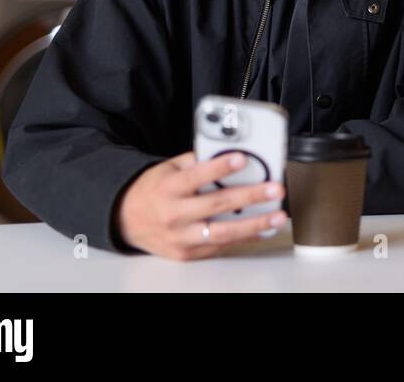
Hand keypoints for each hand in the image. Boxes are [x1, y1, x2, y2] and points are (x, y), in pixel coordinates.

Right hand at [116, 151, 286, 259]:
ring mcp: (180, 237)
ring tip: (278, 216)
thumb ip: (197, 161)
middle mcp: (174, 215)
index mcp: (168, 188)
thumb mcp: (169, 168)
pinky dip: (245, 238)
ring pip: (222, 233)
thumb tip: (229, 151)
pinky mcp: (187, 253)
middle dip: (250, 197)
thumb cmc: (154, 190)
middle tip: (274, 189)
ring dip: (254, 225)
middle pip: (215, 206)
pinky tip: (263, 230)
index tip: (242, 159)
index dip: (219, 168)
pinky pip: (220, 246)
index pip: (196, 177)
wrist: (125, 220)